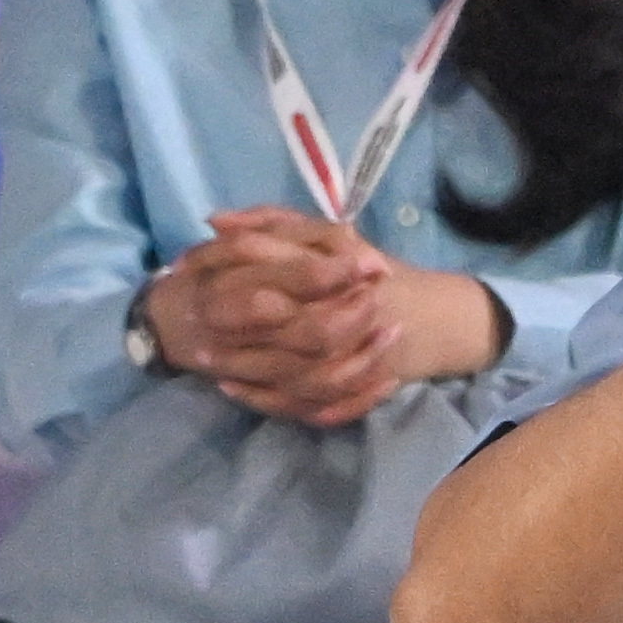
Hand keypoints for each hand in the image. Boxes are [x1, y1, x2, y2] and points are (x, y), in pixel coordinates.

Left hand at [143, 208, 504, 428]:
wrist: (434, 320)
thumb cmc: (373, 272)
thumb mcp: (330, 237)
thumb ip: (275, 224)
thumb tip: (214, 221)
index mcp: (336, 268)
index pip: (268, 265)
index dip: (222, 267)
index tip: (187, 271)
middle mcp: (343, 310)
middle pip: (273, 322)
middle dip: (229, 329)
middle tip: (189, 331)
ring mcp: (347, 353)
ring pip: (283, 368)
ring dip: (241, 367)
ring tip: (204, 363)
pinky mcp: (348, 386)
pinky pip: (300, 400)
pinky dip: (265, 398)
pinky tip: (234, 390)